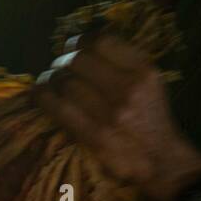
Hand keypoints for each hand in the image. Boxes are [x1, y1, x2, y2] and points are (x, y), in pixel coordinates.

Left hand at [33, 33, 200, 200]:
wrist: (160, 159)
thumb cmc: (151, 116)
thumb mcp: (150, 81)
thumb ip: (123, 60)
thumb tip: (83, 43)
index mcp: (143, 71)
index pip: (101, 41)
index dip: (80, 41)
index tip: (74, 46)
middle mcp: (127, 88)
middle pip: (77, 60)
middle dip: (63, 60)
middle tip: (60, 66)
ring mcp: (110, 113)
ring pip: (64, 82)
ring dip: (51, 78)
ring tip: (51, 81)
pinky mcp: (94, 135)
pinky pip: (57, 107)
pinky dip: (43, 96)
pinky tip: (41, 93)